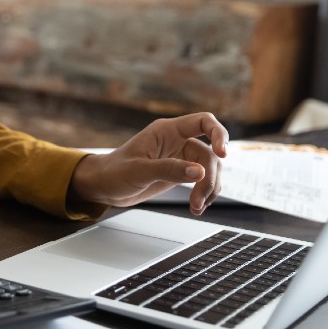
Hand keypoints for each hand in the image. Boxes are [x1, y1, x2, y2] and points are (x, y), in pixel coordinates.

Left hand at [70, 112, 227, 215]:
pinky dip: (205, 194)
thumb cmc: (114, 172)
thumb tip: (198, 172)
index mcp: (166, 131)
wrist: (104, 187)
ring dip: (208, 189)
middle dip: (209, 178)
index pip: (203, 121)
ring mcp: (180, 157)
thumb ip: (168, 170)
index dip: (218, 134)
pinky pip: (203, 180)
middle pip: (209, 153)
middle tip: (198, 199)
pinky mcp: (181, 173)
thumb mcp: (139, 171)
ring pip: (209, 169)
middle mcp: (177, 141)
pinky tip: (197, 207)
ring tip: (196, 207)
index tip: (223, 154)